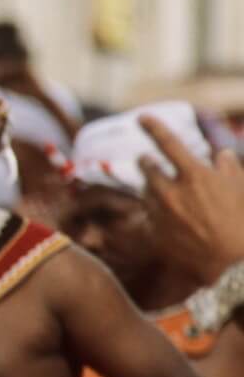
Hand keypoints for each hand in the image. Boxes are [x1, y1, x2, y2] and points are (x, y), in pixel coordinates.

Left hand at [138, 115, 243, 283]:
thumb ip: (228, 167)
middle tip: (149, 160)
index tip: (141, 116)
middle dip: (148, 161)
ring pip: (146, 189)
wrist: (228, 260)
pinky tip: (169, 214)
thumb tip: (220, 154)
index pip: (167, 142)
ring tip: (165, 188)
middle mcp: (171, 191)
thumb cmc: (239, 220)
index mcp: (194, 174)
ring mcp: (159, 212)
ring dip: (152, 185)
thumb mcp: (240, 188)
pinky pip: (147, 212)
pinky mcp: (153, 230)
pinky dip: (155, 208)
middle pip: (146, 166)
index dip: (153, 126)